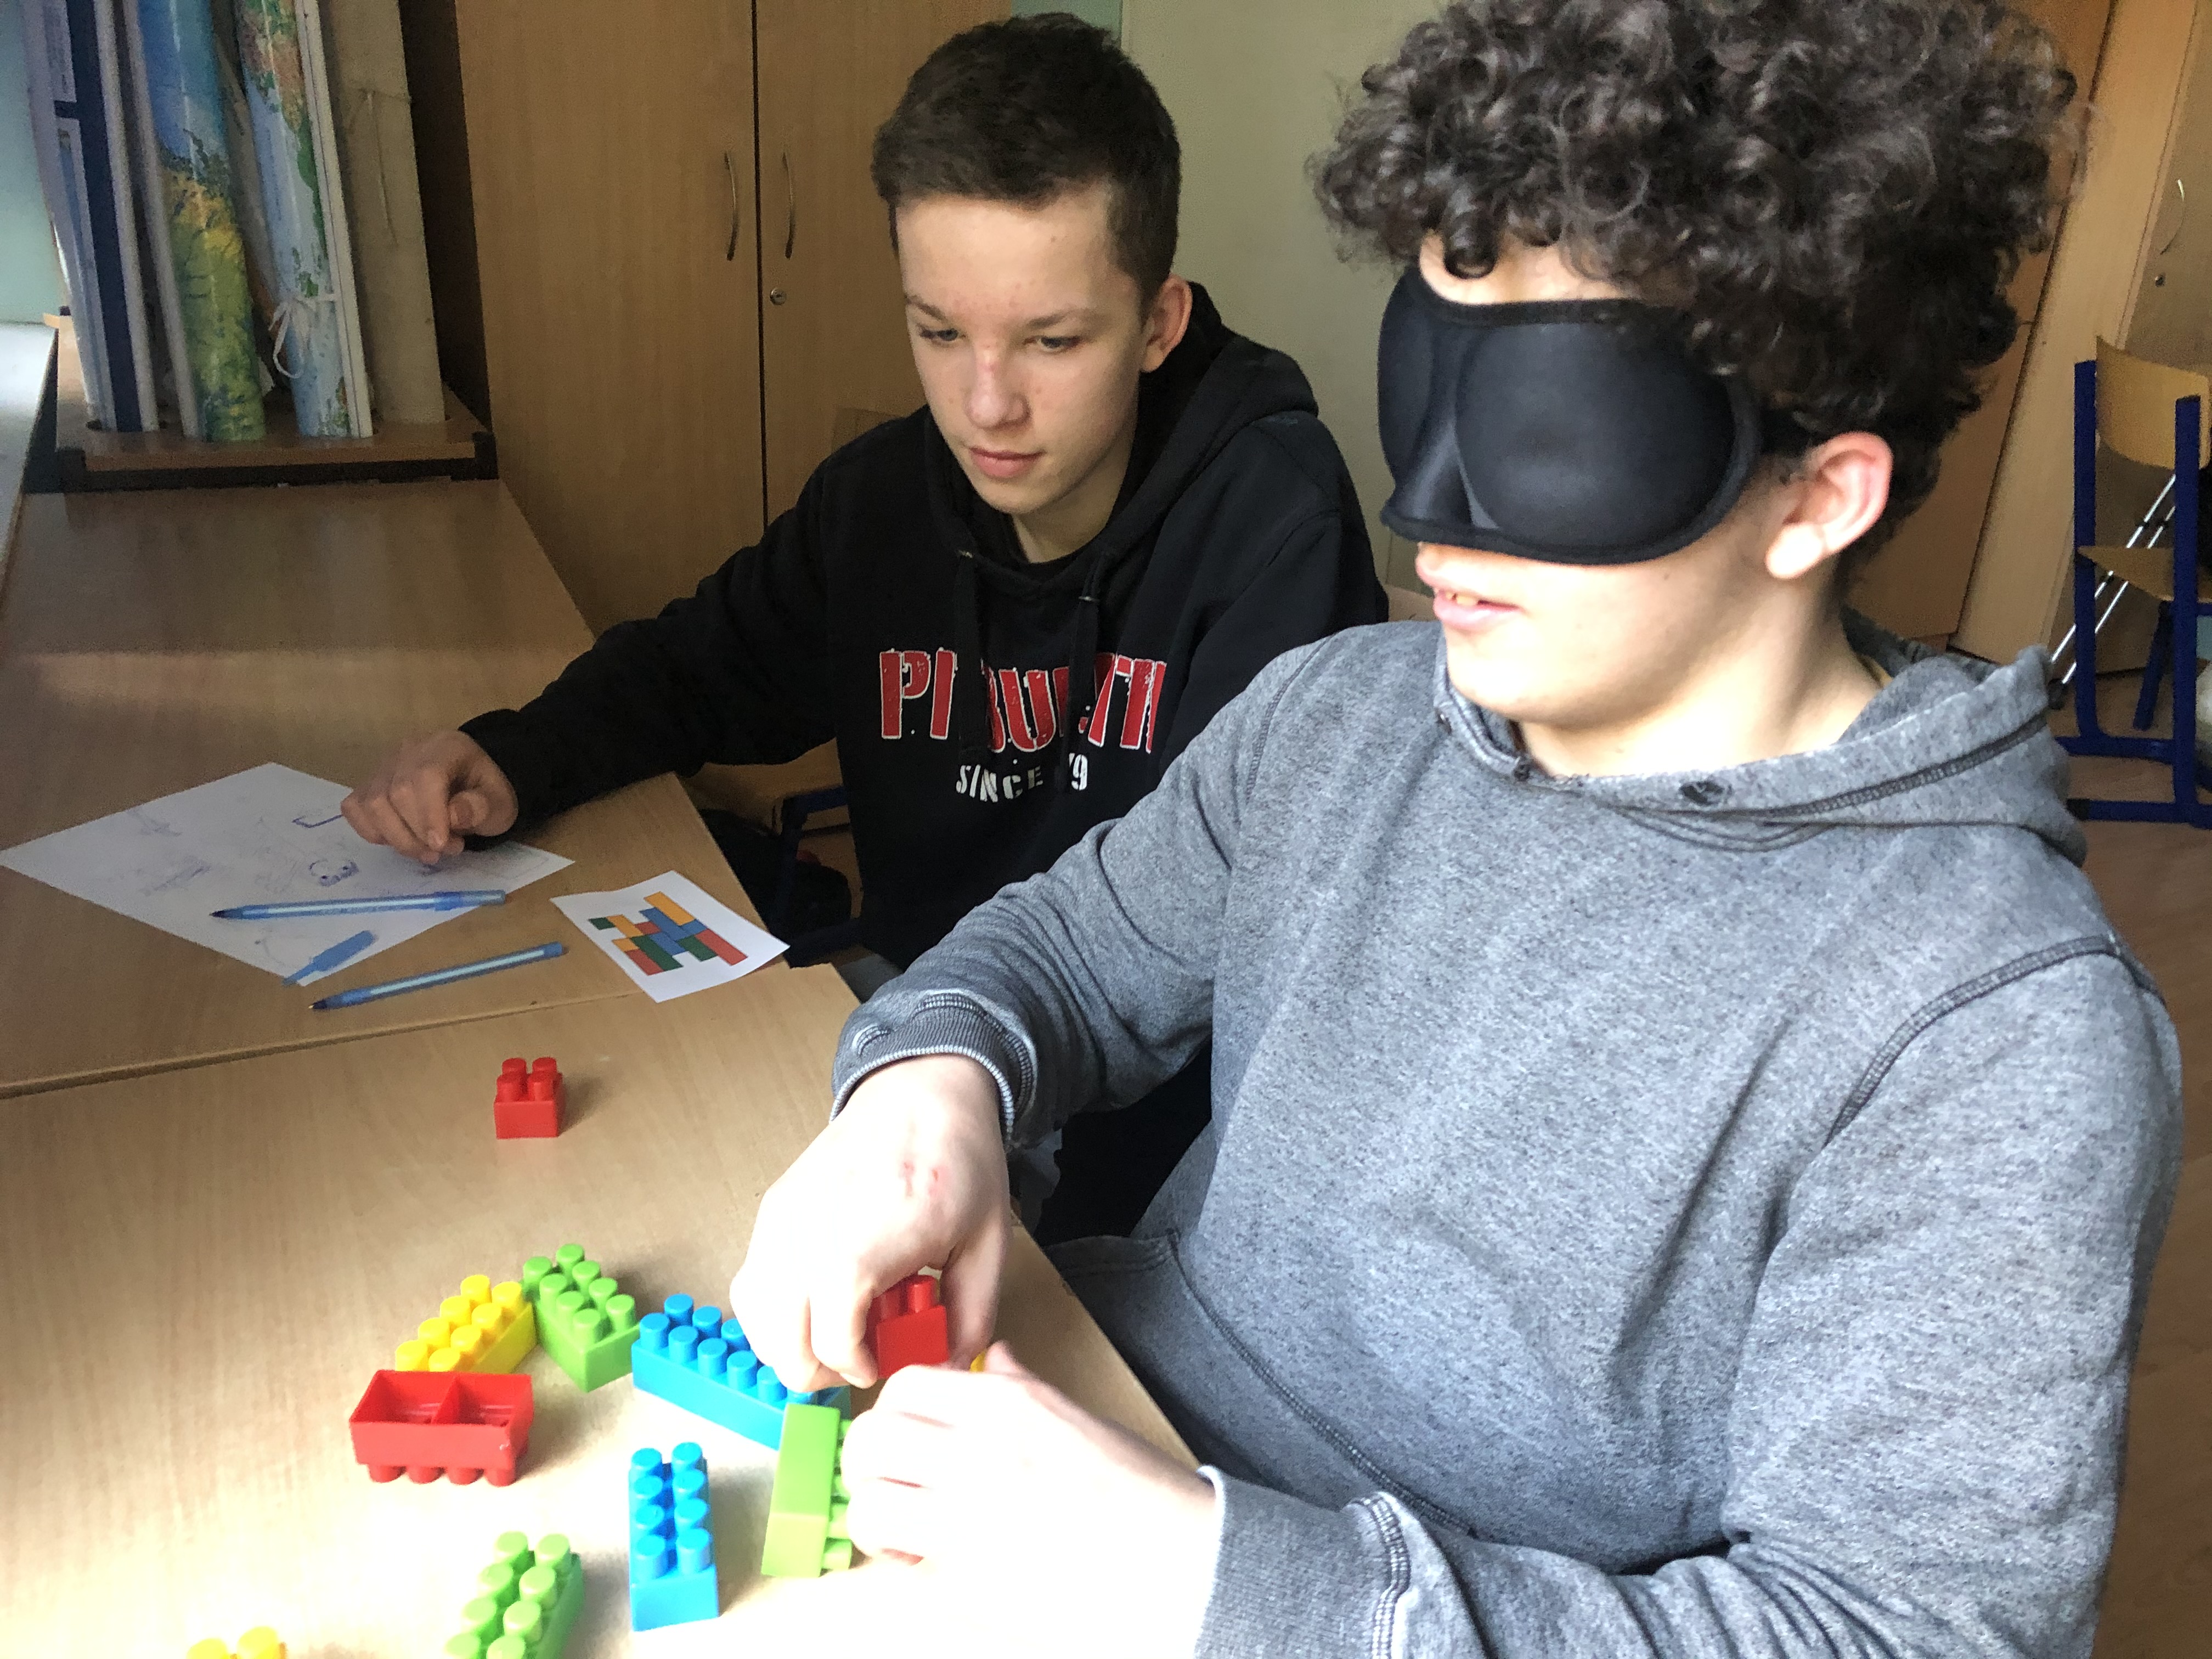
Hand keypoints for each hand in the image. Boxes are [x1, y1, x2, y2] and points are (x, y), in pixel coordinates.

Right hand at [341, 731, 518, 863]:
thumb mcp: (500, 803)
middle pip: (395, 792)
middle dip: (417, 833)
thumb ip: (482, 808)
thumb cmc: (485, 795)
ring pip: (371, 803)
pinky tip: (399, 838)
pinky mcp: (368, 783)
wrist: (471, 786)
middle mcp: (409, 750)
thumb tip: (453, 816)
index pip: (425, 776)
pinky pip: (355, 808)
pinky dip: (373, 831)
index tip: (441, 846)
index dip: (429, 815)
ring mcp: (384, 765)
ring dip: (396, 837)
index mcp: (446, 747)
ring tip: (425, 851)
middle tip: (445, 851)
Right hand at [730, 1054, 1009, 1390]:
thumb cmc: (957, 1159)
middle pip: (783, 1338)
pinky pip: (750, 1281)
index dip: (858, 1369)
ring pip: (756, 1314)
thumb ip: (972, 1316)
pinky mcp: (772, 1209)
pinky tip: (815, 1305)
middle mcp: (812, 1228)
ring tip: (835, 1336)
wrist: (922, 1092)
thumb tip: (949, 1368)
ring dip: (789, 1343)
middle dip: (820, 1369)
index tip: (881, 1367)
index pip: (833, 1340)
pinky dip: (772, 1310)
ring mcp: (783, 1217)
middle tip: (858, 1362)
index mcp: (869, 1238)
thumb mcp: (986, 1244)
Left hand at [841, 1343, 1218, 1657]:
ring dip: (877, 1516)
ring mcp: (967, 1516)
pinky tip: (931, 1563)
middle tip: (892, 1481)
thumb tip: (998, 1358)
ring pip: (867, 1503)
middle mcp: (979, 1451)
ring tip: (907, 1528)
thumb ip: (1023, 1387)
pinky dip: (902, 1564)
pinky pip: (896, 1564)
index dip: (893, 1413)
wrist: (1177, 1565)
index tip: (905, 1436)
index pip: (905, 1386)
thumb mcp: (1077, 1417)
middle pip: (870, 1438)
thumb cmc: (1140, 1495)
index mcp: (1008, 1405)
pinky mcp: (965, 1580)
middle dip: (868, 1462)